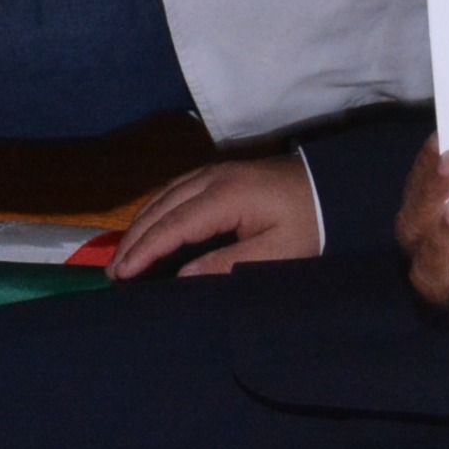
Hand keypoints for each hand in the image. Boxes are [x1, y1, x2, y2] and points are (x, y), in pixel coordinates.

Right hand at [108, 154, 322, 279]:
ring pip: (165, 195)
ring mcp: (217, 171)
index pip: (173, 225)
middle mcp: (214, 177)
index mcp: (226, 196)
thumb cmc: (310, 225)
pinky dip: (157, 210)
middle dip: (134, 239)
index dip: (144, 250)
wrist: (335, 188)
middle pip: (161, 207)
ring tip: (125, 254)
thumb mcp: (277, 252)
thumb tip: (182, 277)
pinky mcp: (223, 173)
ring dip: (142, 223)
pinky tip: (150, 226)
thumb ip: (228, 264)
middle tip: (113, 272)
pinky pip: (177, 189)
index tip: (121, 274)